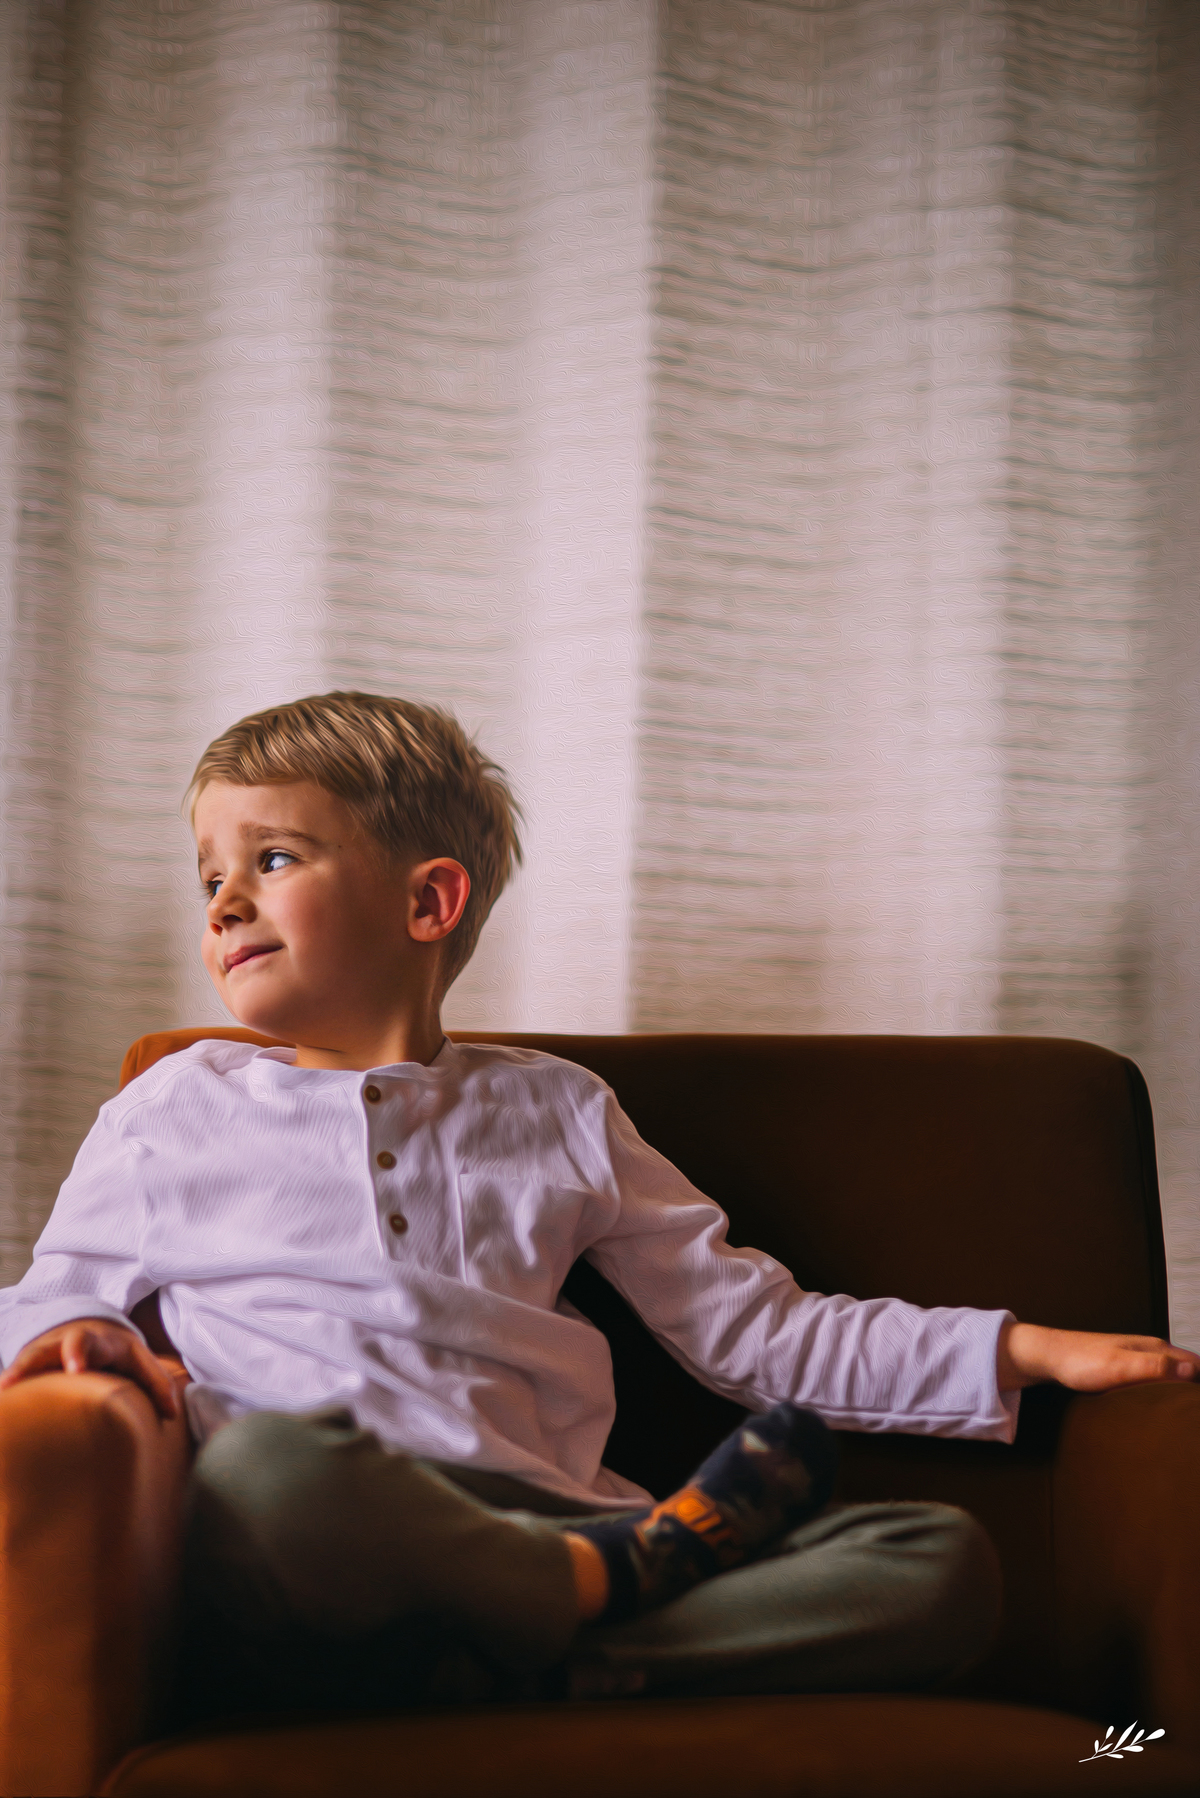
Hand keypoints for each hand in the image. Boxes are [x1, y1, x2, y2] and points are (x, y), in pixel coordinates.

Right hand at [0, 1318, 179, 1419]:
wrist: (89, 1328)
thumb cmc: (117, 1354)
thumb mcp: (139, 1360)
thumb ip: (157, 1384)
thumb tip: (173, 1414)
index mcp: (98, 1341)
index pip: (89, 1342)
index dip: (80, 1353)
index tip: (74, 1369)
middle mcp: (66, 1343)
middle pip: (49, 1347)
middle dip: (33, 1363)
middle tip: (22, 1380)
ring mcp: (45, 1352)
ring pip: (27, 1359)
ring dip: (16, 1373)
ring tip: (4, 1389)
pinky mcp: (30, 1365)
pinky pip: (16, 1373)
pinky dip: (8, 1385)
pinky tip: (1, 1399)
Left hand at [997, 1320, 1199, 1393]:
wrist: (1050, 1356)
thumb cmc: (1082, 1362)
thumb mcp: (1120, 1367)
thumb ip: (1155, 1367)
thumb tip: (1191, 1371)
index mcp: (1156, 1348)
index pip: (1195, 1365)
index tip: (1199, 1408)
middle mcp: (1151, 1351)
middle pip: (1187, 1369)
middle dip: (1195, 1388)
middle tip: (1194, 1415)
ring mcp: (1138, 1358)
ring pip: (1171, 1374)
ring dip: (1182, 1389)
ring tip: (1186, 1412)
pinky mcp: (1126, 1368)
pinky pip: (1155, 1379)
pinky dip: (1164, 1391)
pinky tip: (1161, 1404)